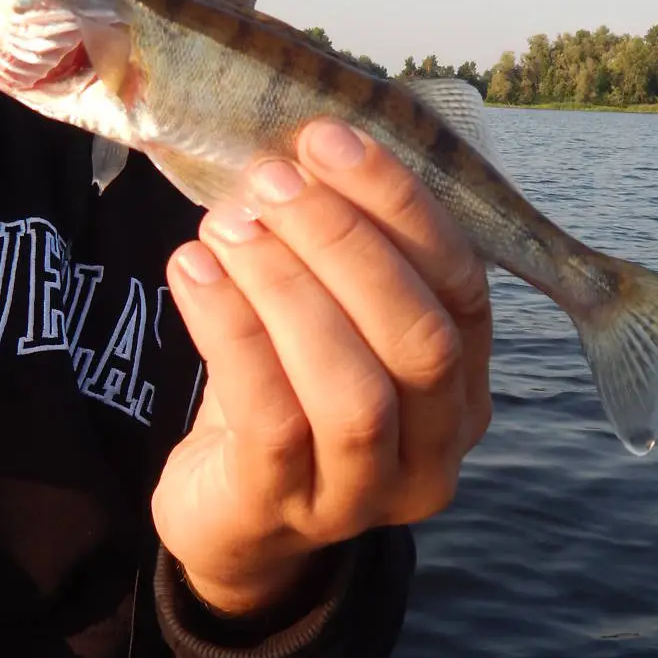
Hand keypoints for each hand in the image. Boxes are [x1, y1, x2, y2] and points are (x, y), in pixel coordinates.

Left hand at [157, 118, 492, 616]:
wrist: (230, 517)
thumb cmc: (289, 394)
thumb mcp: (335, 326)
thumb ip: (344, 254)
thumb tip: (303, 144)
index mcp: (465, 391)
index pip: (463, 288)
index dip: (403, 208)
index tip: (331, 140)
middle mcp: (434, 451)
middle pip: (419, 339)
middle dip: (346, 244)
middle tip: (272, 181)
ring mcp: (362, 494)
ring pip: (352, 387)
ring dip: (287, 286)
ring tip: (228, 224)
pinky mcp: (282, 510)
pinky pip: (268, 417)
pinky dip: (231, 331)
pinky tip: (193, 270)